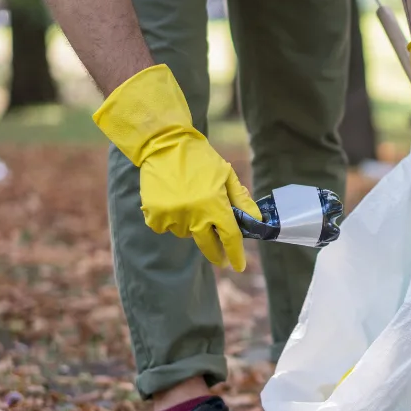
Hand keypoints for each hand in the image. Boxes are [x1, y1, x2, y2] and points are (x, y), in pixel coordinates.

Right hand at [93, 65, 260, 270]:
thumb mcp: (227, 176)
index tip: (239, 266)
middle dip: (216, 254)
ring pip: (186, 234)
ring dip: (191, 226)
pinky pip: (166, 228)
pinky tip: (171, 202)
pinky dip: (171, 221)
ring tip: (188, 202)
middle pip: (208, 245)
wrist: (164, 144)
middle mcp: (194, 215)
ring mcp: (172, 216)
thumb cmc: (200, 159)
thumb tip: (256, 221)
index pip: (230, 238)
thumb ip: (242, 201)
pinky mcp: (154, 215)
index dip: (235, 254)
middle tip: (221, 260)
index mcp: (214, 205)